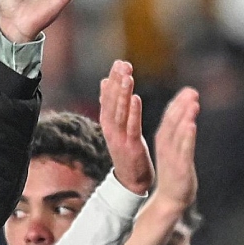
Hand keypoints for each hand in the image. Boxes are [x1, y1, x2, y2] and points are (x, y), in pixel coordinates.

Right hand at [98, 61, 152, 195]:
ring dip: (123, 93)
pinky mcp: (131, 147)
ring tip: (128, 76)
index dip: (112, 80)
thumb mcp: (118, 128)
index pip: (108, 98)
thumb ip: (112, 106)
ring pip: (120, 112)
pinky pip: (132, 127)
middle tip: (123, 63)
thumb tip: (107, 82)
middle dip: (117, 81)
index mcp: (108, 124)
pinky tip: (136, 98)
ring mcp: (120, 139)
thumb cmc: (127, 153)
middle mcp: (111, 129)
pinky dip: (133, 112)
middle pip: (112, 102)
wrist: (131, 182)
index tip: (118, 62)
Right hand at [151, 86, 199, 209]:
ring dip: (185, 117)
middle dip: (183, 105)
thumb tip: (186, 118)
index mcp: (164, 139)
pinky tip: (191, 125)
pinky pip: (184, 149)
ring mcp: (173, 156)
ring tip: (193, 103)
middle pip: (173, 121)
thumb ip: (179, 134)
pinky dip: (187, 137)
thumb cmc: (174, 172)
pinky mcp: (181, 167)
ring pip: (178, 133)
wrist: (170, 199)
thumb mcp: (174, 150)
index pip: (170, 117)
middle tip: (192, 92)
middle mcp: (166, 145)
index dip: (179, 103)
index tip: (189, 90)